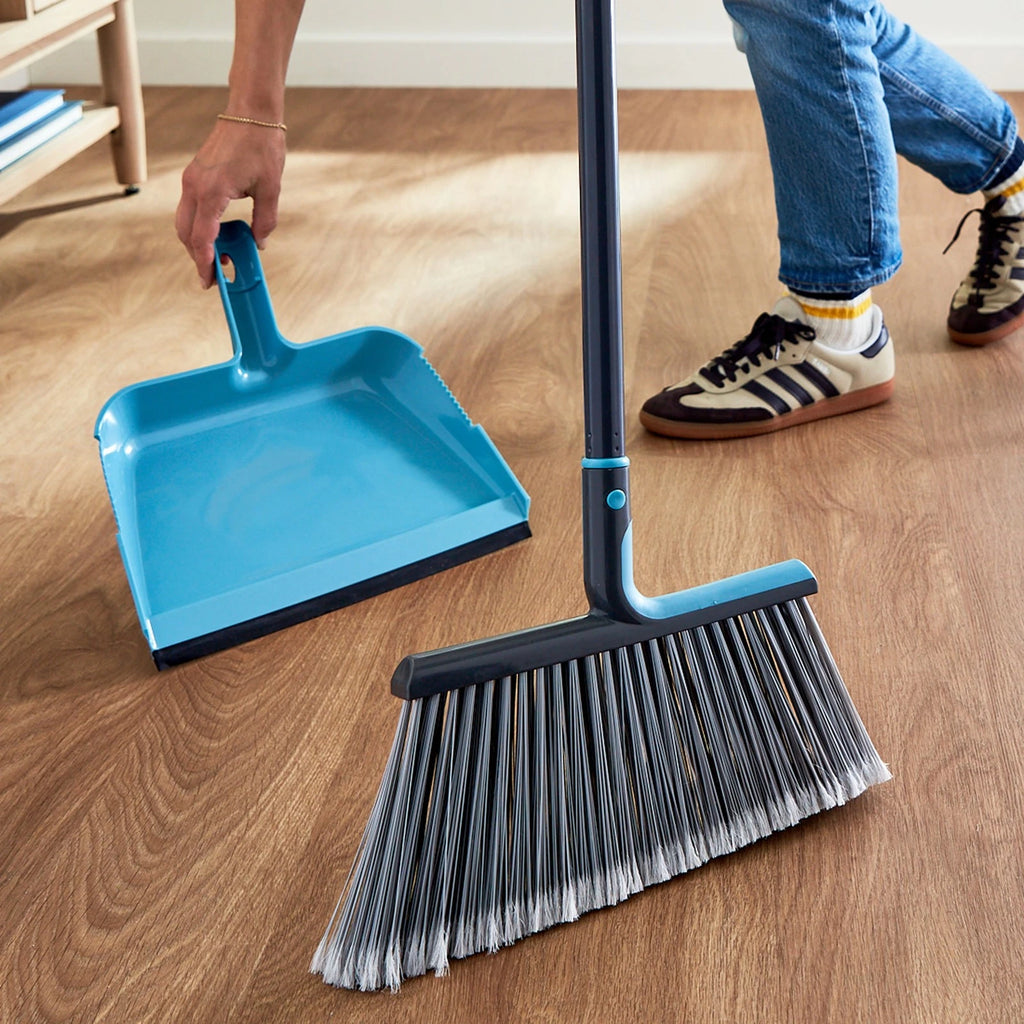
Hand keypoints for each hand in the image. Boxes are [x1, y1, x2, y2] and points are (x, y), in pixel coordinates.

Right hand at [175, 119, 285, 287]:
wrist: (250, 112)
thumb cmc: (262, 146)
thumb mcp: (271, 189)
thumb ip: (265, 221)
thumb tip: (260, 244)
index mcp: (212, 192)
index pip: (202, 237)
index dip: (204, 262)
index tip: (210, 281)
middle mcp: (195, 186)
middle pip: (186, 233)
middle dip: (198, 257)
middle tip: (217, 274)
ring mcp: (191, 180)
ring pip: (184, 222)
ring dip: (197, 242)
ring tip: (220, 257)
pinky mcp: (194, 175)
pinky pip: (190, 209)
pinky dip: (199, 226)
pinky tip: (218, 235)